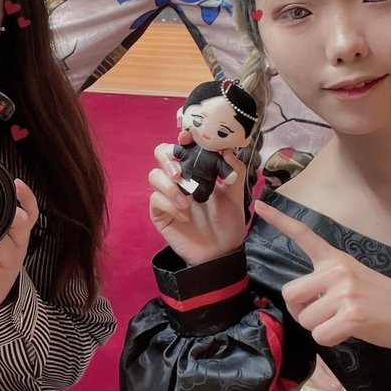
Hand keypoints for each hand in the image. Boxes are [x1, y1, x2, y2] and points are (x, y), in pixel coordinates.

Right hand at [148, 142, 247, 266]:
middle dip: (168, 159)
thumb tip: (227, 149)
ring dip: (170, 186)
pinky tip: (184, 216)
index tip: (187, 138)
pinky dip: (169, 204)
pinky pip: (155, 200)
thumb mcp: (236, 195)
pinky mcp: (160, 213)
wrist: (222, 252)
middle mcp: (180, 179)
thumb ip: (235, 171)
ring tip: (187, 202)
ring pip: (154, 175)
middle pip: (160, 154)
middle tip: (180, 173)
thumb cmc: (228, 222)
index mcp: (197, 170)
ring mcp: (168, 196)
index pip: (182, 147)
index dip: (182, 139)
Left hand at [255, 200, 390, 350]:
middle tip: (322, 314)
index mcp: (335, 259)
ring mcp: (345, 293)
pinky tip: (349, 331)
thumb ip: (325, 281)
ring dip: (318, 328)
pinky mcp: (353, 316)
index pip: (303, 235)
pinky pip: (320, 336)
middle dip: (300, 311)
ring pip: (305, 319)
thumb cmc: (381, 299)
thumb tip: (301, 301)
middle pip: (290, 294)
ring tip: (341, 321)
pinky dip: (330, 340)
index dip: (279, 221)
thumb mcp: (353, 276)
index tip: (259, 205)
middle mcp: (337, 271)